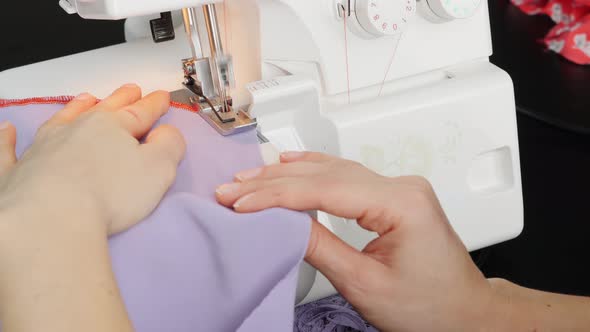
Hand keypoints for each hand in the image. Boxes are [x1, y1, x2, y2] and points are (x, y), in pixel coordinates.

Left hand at [0, 85, 185, 331]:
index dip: (154, 104)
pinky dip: (8, 140)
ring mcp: (43, 148)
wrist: (51, 220)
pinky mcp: (16, 172)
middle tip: (131, 90)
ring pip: (61, 119)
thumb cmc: (110, 195)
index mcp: (113, 128)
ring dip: (76, 107)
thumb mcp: (159, 170)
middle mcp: (76, 129)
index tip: (162, 96)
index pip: (140, 112)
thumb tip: (166, 132)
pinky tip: (6, 131)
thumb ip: (169, 146)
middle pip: (104, 109)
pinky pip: (9, 151)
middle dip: (121, 98)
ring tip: (85, 98)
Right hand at [216, 152, 495, 331]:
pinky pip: (345, 175)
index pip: (325, 189)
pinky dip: (312, 172)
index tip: (241, 201)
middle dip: (273, 181)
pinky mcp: (392, 196)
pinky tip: (291, 163)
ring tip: (249, 178)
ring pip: (332, 170)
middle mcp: (401, 187)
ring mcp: (398, 188)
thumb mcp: (365, 284)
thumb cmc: (430, 307)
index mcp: (401, 204)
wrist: (465, 314)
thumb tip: (279, 223)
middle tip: (232, 188)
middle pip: (325, 174)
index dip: (276, 195)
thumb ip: (319, 247)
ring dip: (287, 174)